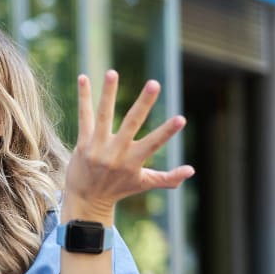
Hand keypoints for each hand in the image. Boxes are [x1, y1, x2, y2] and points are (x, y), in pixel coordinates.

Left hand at [63, 70, 194, 219]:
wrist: (85, 200)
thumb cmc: (118, 190)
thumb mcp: (144, 184)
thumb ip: (168, 178)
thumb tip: (192, 170)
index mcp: (133, 161)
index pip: (153, 143)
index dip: (167, 132)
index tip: (181, 119)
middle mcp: (115, 153)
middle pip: (131, 124)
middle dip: (144, 104)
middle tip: (155, 83)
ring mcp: (97, 146)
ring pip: (103, 115)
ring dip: (108, 93)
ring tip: (112, 72)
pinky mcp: (82, 142)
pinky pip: (84, 117)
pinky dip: (84, 98)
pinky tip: (83, 78)